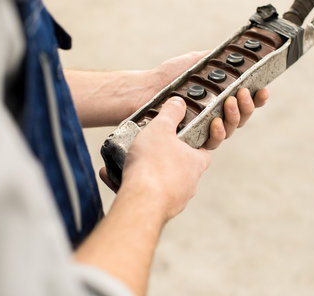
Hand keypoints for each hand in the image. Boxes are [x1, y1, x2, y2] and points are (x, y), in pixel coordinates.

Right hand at [101, 97, 210, 220]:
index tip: (180, 138)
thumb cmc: (154, 166)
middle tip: (145, 148)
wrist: (140, 203)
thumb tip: (179, 102)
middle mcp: (189, 184)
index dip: (193, 144)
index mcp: (195, 164)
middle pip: (179, 168)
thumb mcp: (161, 128)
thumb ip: (171, 113)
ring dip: (143, 173)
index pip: (203, 152)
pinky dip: (128, 185)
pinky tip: (111, 175)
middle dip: (162, 158)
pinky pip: (142, 195)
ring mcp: (174, 200)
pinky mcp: (156, 210)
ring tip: (123, 161)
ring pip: (159, 183)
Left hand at [147, 51, 269, 149]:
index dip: (257, 98)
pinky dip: (219, 133)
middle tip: (244, 93)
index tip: (263, 90)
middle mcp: (215, 113)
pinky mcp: (193, 139)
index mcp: (218, 97)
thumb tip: (232, 52)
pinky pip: (213, 142)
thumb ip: (213, 58)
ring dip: (236, 116)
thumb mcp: (193, 61)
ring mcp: (205, 127)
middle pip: (242, 116)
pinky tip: (216, 122)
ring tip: (231, 102)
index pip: (244, 101)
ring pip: (231, 129)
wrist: (144, 90)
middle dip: (248, 105)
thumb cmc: (166, 77)